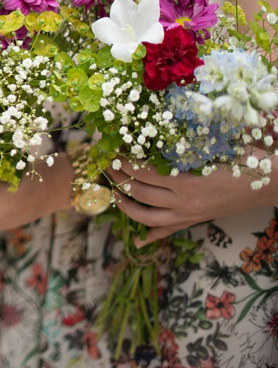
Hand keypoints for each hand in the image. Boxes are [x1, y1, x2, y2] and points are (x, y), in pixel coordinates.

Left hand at [112, 159, 277, 245]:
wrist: (272, 184)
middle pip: (140, 194)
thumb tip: (157, 127)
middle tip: (106, 166)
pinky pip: (169, 231)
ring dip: (126, 207)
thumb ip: (186, 143)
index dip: (125, 162)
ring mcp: (189, 215)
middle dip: (119, 180)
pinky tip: (139, 241)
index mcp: (187, 183)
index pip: (144, 173)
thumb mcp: (214, 146)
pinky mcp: (195, 221)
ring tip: (113, 193)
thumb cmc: (245, 159)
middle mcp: (184, 203)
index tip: (112, 150)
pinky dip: (152, 236)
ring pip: (148, 218)